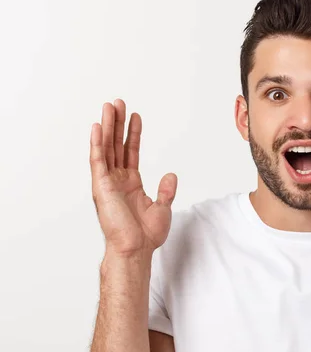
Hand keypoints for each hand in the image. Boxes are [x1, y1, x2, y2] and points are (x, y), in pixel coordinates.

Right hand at [89, 99, 177, 256]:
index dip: (133, 134)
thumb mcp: (162, 208)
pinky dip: (97, 143)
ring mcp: (108, 182)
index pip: (131, 152)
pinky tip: (98, 126)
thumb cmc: (146, 235)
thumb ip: (166, 190)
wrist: (136, 249)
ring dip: (107, 127)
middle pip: (116, 145)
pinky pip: (98, 160)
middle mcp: (117, 180)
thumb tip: (171, 175)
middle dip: (117, 124)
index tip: (135, 116)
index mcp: (130, 184)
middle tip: (118, 103)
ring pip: (106, 148)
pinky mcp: (101, 186)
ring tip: (109, 106)